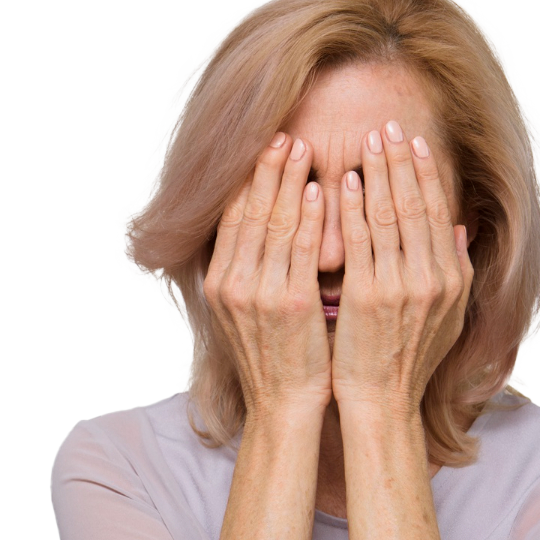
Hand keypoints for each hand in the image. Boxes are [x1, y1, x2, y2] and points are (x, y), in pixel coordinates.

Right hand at [203, 133, 331, 416]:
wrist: (284, 406)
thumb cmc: (274, 359)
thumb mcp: (245, 314)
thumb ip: (247, 272)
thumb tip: (255, 234)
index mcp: (219, 283)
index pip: (231, 217)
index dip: (245, 179)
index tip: (261, 148)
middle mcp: (232, 284)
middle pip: (250, 211)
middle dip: (267, 169)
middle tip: (283, 133)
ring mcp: (259, 293)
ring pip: (275, 223)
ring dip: (289, 181)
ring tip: (303, 147)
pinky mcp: (291, 305)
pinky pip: (302, 249)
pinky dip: (310, 217)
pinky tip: (320, 191)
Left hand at [331, 121, 473, 414]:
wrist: (383, 402)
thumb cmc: (408, 361)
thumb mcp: (447, 318)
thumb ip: (456, 272)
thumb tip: (460, 230)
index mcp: (453, 280)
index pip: (439, 213)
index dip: (427, 173)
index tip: (416, 142)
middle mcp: (433, 279)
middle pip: (416, 205)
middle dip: (402, 160)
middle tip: (389, 124)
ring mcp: (401, 286)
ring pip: (389, 215)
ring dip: (379, 172)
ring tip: (368, 140)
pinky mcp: (368, 296)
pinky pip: (360, 240)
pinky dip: (354, 207)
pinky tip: (347, 181)